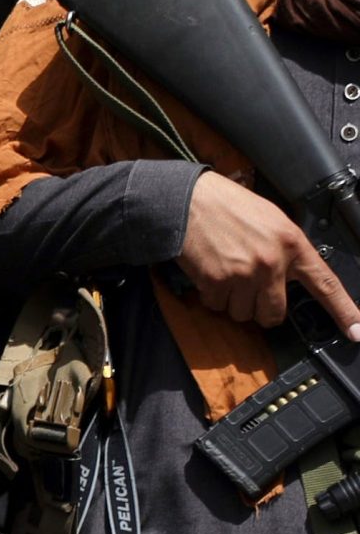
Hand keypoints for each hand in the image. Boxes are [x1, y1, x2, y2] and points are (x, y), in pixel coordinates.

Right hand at [176, 172, 359, 335]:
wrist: (189, 201)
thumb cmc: (228, 206)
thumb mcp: (271, 220)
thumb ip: (285, 249)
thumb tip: (289, 278)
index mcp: (293, 244)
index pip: (325, 284)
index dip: (343, 311)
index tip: (356, 332)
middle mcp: (272, 262)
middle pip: (274, 313)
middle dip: (261, 310)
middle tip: (249, 292)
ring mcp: (245, 274)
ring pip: (243, 314)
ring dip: (233, 302)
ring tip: (225, 274)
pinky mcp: (217, 282)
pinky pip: (217, 306)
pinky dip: (211, 296)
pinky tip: (209, 273)